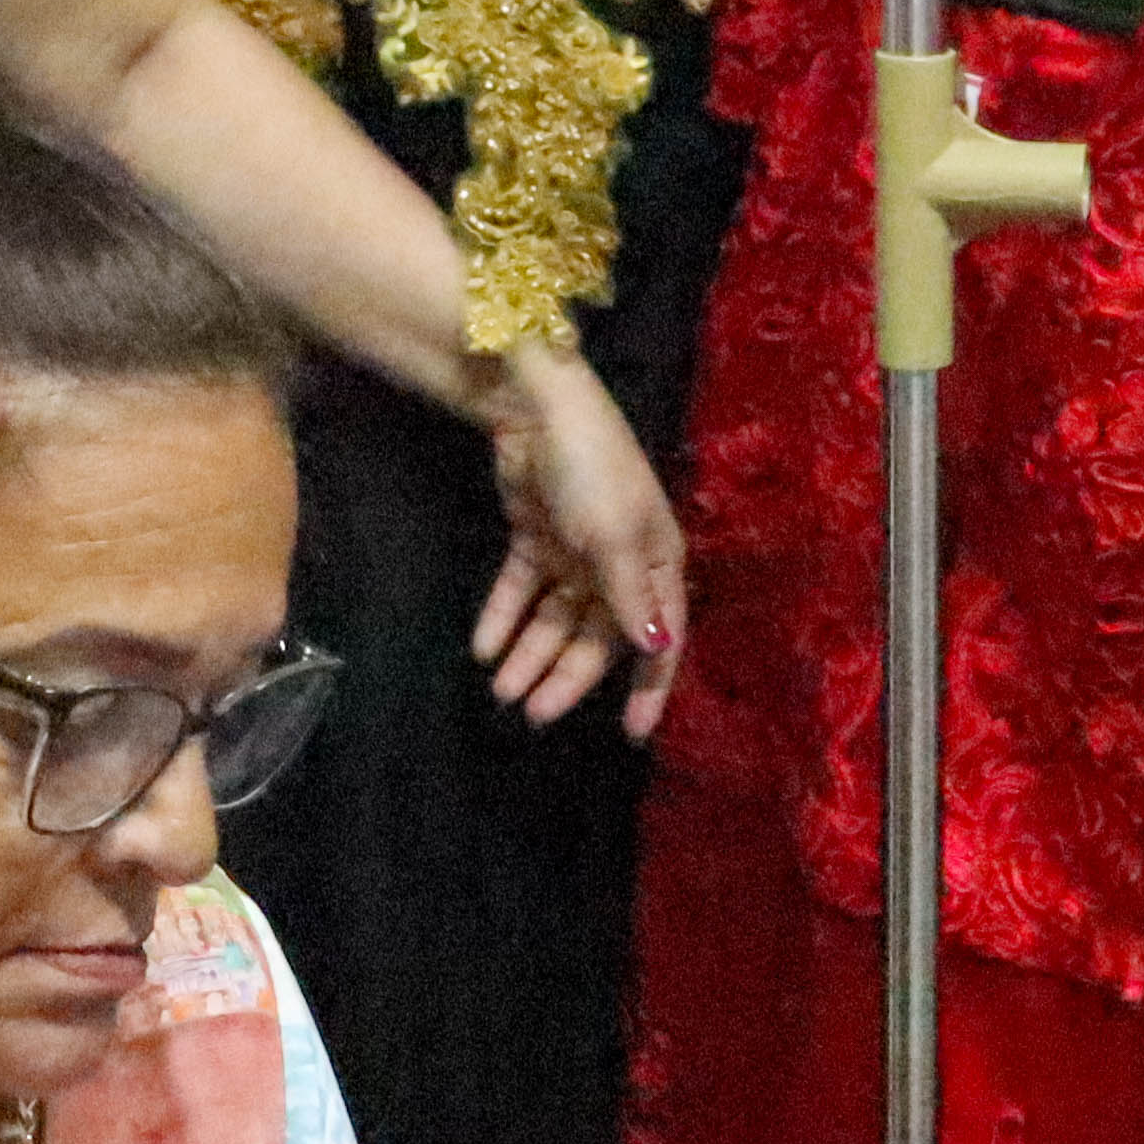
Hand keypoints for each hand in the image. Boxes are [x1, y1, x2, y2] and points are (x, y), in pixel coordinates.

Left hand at [470, 340, 685, 739]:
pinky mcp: (535, 538)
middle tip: (531, 715)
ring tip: (500, 690)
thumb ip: (630, 598)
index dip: (647, 687)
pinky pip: (522, 591)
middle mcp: (621, 564)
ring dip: (530, 654)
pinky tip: (484, 648)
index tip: (630, 734)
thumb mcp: (616, 538)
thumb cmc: (593, 471)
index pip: (659, 639)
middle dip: (566, 676)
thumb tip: (656, 650)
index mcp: (656, 563)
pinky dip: (503, 618)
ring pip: (556, 619)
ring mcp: (576, 552)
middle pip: (597, 636)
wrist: (538, 409)